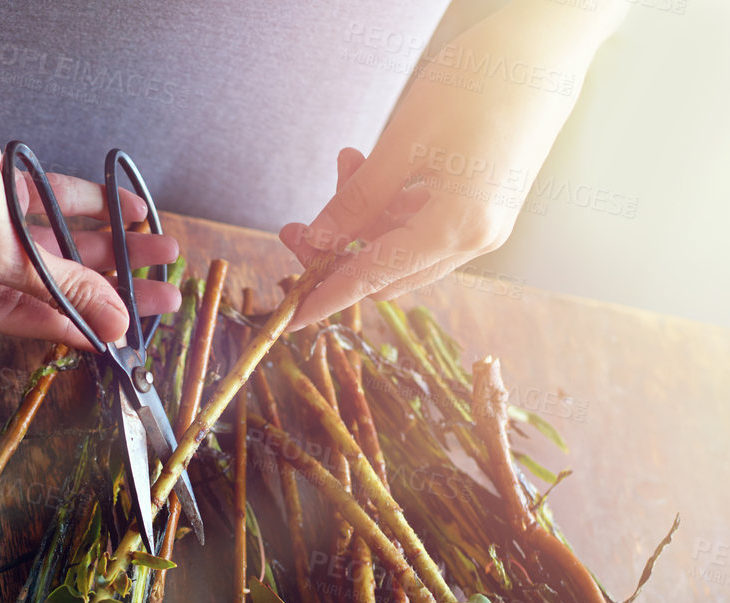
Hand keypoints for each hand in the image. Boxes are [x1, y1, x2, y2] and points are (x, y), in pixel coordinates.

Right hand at [0, 1, 176, 346]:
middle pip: (63, 285)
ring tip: (160, 245)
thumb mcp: (6, 255)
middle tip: (166, 292)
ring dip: (114, 244)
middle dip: (118, 284)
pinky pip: (57, 206)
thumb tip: (115, 326)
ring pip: (66, 245)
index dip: (97, 326)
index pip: (47, 324)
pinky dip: (92, 206)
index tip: (142, 330)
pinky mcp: (4, 190)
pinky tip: (130, 208)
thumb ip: (66, 289)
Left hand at [281, 0, 622, 327]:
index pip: (374, 278)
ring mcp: (485, 226)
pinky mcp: (485, 208)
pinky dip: (391, 208)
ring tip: (346, 162)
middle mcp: (477, 238)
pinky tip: (372, 167)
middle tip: (296, 225)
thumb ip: (357, 201)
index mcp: (457, 227)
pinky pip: (424, 226)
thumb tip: (317, 241)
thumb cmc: (479, 83)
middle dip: (337, 253)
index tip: (291, 317)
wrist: (547, 49)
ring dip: (364, 221)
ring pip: (403, 248)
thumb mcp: (403, 143)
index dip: (328, 297)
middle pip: (387, 271)